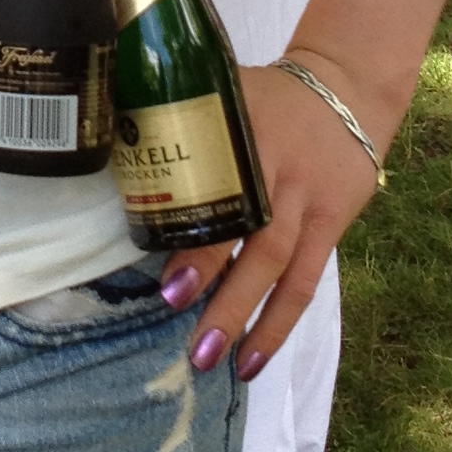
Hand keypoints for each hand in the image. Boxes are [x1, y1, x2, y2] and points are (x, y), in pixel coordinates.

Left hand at [157, 59, 382, 379]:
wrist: (347, 90)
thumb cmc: (267, 98)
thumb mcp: (224, 93)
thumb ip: (175, 117)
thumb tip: (104, 137)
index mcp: (248, 137)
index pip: (225, 195)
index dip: (201, 244)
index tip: (168, 283)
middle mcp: (283, 176)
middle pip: (259, 241)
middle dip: (224, 295)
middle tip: (190, 338)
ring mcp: (311, 204)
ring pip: (284, 269)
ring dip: (251, 320)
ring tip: (217, 361)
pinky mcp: (332, 226)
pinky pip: (307, 282)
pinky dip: (281, 323)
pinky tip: (255, 358)